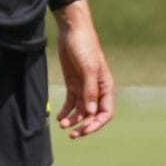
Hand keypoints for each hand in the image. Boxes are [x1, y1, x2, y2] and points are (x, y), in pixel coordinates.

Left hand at [55, 1, 114, 138]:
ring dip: (73, 120)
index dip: (96, 124)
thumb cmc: (84, 46)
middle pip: (93, 115)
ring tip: (62, 124)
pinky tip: (59, 118)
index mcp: (106, 87)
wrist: (72, 30)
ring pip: (81, 111)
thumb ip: (90, 91)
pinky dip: (66, 112)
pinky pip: (71, 103)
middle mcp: (96, 90)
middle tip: (72, 134)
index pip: (105, 113)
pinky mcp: (73, 84)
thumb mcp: (88, 68)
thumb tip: (90, 113)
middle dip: (84, 126)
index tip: (84, 130)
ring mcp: (84, 88)